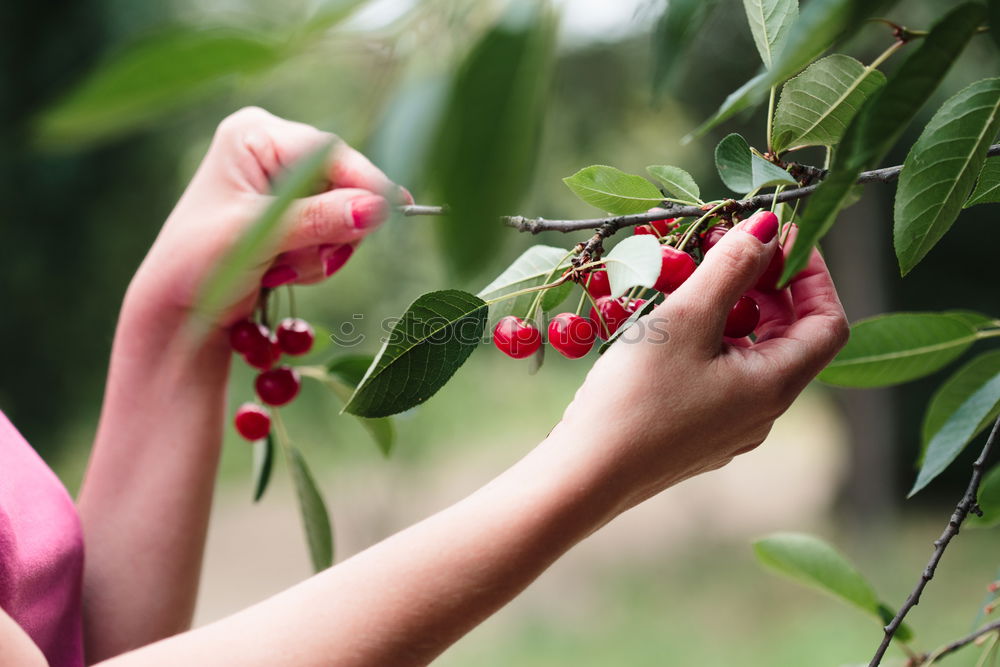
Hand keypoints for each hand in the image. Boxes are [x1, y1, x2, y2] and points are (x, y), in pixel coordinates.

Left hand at [126, 106, 409, 331]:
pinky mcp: (293, 216)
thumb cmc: (198, 264)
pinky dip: (315, 260)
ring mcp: (284, 184)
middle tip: (296, 258)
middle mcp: (271, 150)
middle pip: (342, 183)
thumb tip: (376, 209)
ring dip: (320, 251)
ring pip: (344, 215)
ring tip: (278, 267)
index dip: (364, 182)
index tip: (397, 209)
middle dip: (330, 228)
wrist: (176, 309)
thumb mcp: (258, 236)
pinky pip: (333, 235)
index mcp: (253, 134)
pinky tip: (280, 270)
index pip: (328, 152)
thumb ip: (318, 219)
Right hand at [548, 218, 848, 512]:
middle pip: (788, 338)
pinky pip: (719, 377)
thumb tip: (768, 225)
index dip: (812, 273)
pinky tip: (669, 327)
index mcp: (775, 386)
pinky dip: (708, 341)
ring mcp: (728, 429)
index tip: (777, 236)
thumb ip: (730, 267)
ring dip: (733, 311)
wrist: (584, 475)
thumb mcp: (686, 319)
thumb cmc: (637, 396)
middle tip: (728, 247)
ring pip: (750, 356)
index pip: (827, 322)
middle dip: (766, 286)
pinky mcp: (695, 435)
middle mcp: (762, 413)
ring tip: (693, 280)